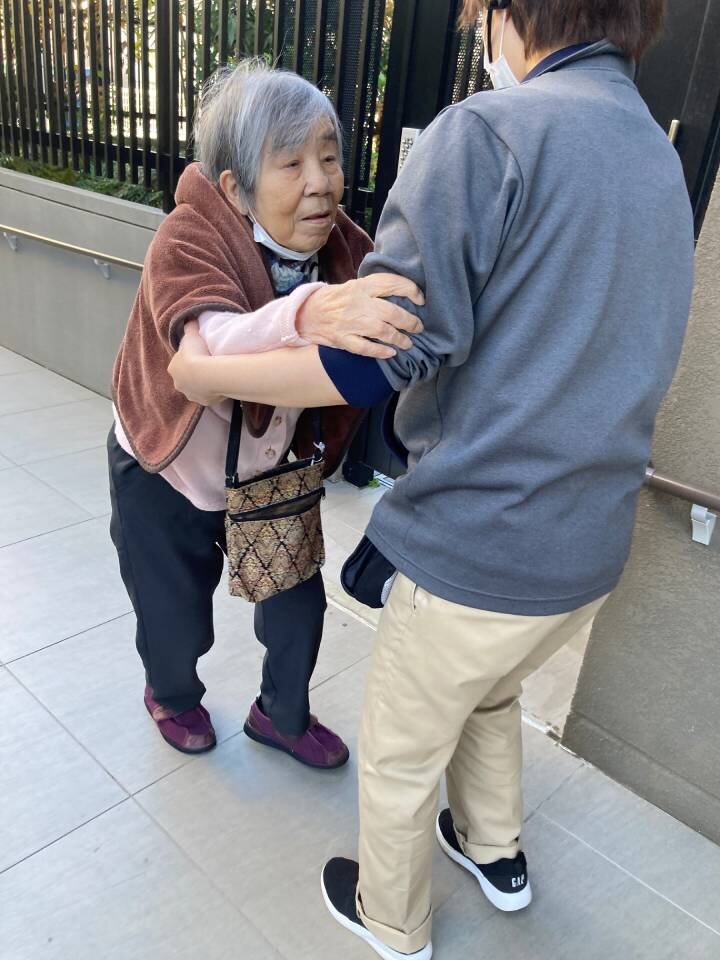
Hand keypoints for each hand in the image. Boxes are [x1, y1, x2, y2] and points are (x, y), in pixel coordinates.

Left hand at [168, 321, 224, 405]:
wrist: (209, 374)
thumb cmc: (197, 353)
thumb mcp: (192, 335)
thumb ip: (190, 327)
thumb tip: (190, 318)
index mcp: (173, 368)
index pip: (179, 363)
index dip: (188, 359)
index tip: (199, 355)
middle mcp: (178, 383)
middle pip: (186, 378)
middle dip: (194, 374)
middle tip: (206, 366)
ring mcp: (191, 394)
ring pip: (196, 388)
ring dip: (202, 384)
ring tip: (213, 376)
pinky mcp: (204, 401)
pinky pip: (208, 396)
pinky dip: (212, 391)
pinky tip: (219, 384)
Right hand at [296, 273, 424, 359]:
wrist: (305, 313)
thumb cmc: (335, 300)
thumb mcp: (353, 286)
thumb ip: (374, 289)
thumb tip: (404, 294)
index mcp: (361, 286)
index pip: (392, 283)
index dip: (411, 291)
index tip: (421, 300)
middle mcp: (357, 303)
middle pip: (392, 312)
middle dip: (410, 322)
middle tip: (418, 327)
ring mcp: (349, 322)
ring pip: (382, 331)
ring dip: (399, 339)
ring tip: (407, 343)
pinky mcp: (342, 338)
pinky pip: (365, 347)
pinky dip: (380, 351)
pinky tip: (390, 353)